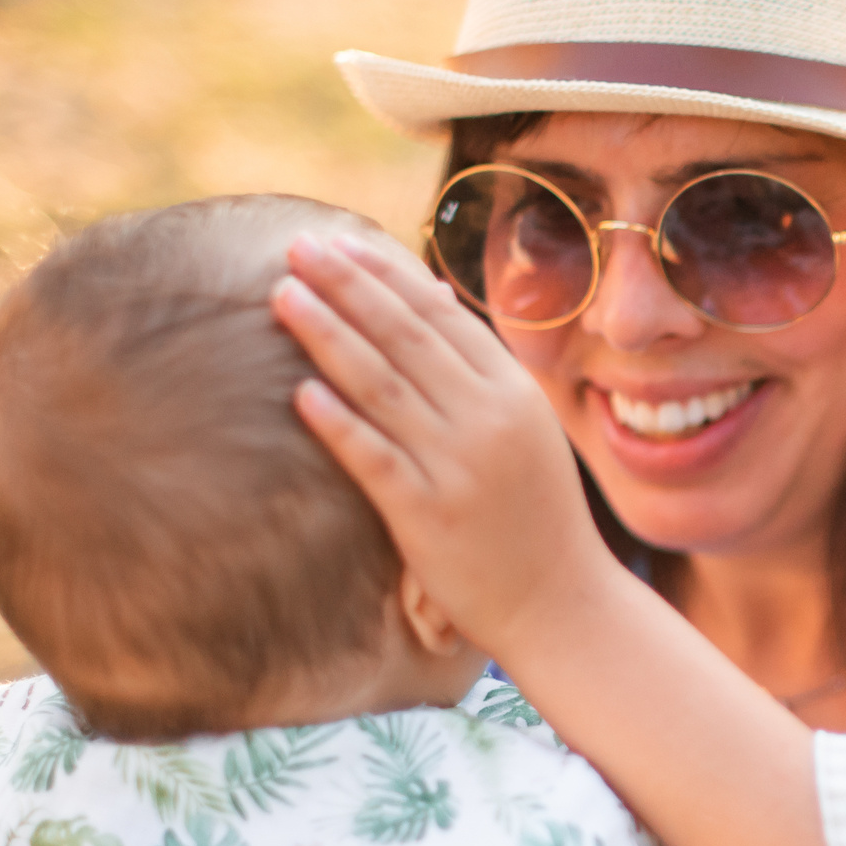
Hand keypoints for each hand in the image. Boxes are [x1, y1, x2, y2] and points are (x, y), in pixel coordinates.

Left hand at [274, 231, 613, 654]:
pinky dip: (339, 424)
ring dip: (328, 336)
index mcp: (513, 390)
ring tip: (283, 296)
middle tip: (298, 246)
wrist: (562, 602)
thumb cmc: (534, 513)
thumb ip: (475, 363)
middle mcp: (489, 418)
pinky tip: (301, 393)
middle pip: (405, 337)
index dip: (383, 275)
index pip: (438, 316)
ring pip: (382, 387)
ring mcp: (460, 466)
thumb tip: (426, 291)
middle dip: (348, 286)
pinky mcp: (429, 516)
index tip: (338, 243)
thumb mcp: (524, 425)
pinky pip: (375, 460)